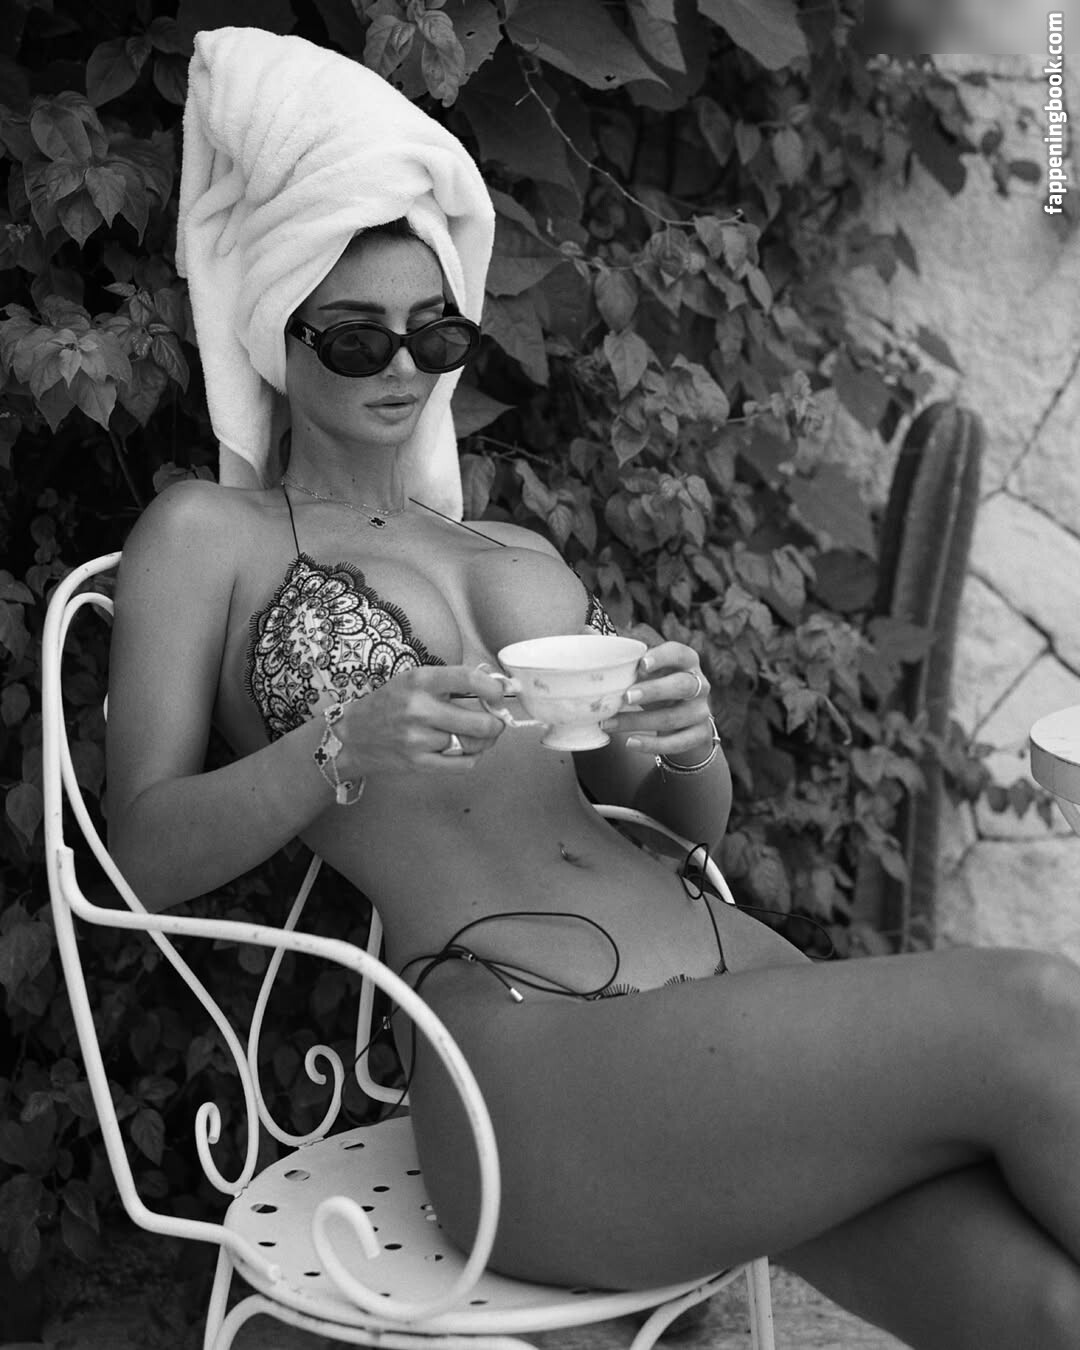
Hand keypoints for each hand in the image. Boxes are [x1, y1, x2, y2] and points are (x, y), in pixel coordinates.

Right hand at [333, 666, 507, 775]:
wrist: (353, 735)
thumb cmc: (390, 703)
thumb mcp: (415, 679)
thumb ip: (451, 682)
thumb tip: (494, 686)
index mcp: (420, 681)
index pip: (468, 679)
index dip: (494, 688)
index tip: (501, 693)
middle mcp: (419, 709)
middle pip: (479, 722)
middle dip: (497, 723)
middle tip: (499, 720)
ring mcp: (418, 739)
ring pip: (473, 744)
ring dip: (486, 741)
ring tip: (484, 735)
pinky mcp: (418, 763)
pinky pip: (462, 764)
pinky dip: (472, 757)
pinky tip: (467, 749)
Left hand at [601, 641, 714, 760]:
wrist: (683, 724)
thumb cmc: (658, 688)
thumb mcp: (645, 671)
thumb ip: (621, 653)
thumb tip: (586, 630)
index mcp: (686, 662)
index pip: (680, 653)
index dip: (663, 657)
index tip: (641, 664)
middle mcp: (699, 685)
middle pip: (682, 685)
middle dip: (653, 691)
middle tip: (625, 697)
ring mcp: (702, 711)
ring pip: (674, 717)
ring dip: (639, 722)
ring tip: (610, 724)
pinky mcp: (700, 734)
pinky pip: (678, 742)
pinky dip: (653, 745)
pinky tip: (630, 743)